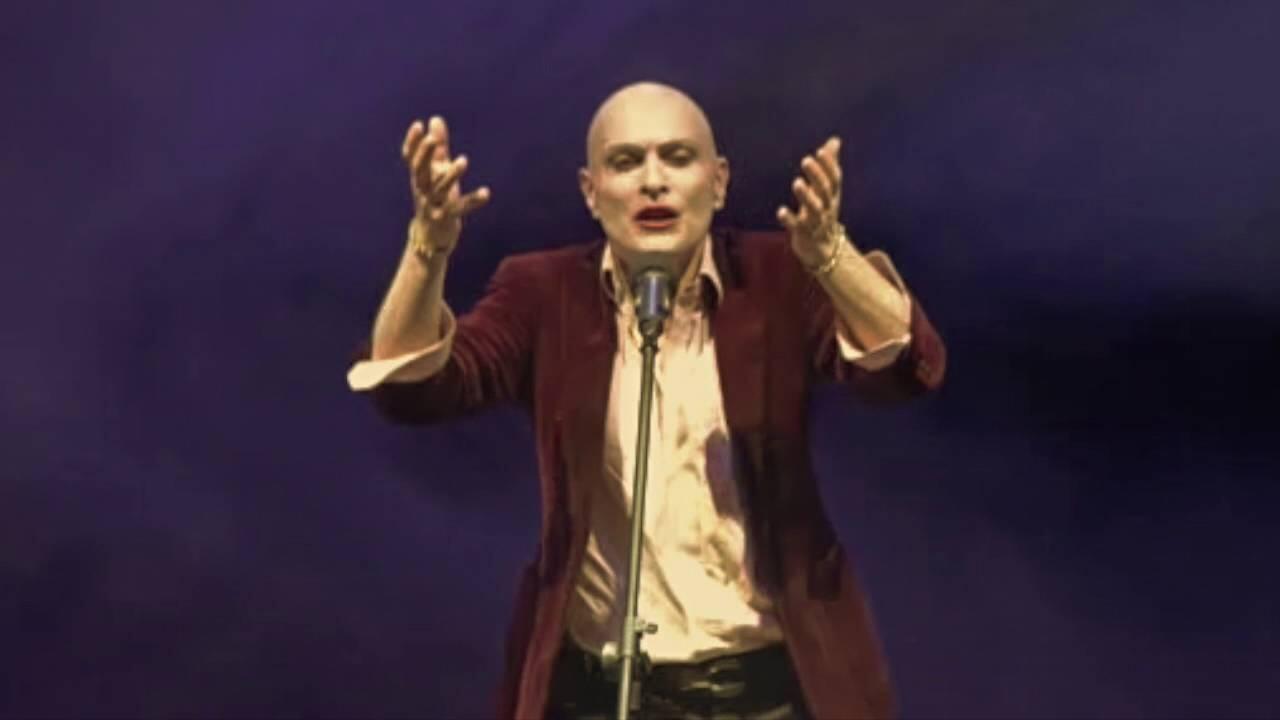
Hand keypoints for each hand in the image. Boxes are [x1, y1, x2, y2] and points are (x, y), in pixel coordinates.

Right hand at [402, 116, 490, 255]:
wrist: (430, 235)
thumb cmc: (435, 198)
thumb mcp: (436, 171)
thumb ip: (438, 146)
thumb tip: (435, 118)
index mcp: (419, 177)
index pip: (411, 158)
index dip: (412, 143)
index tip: (418, 125)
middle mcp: (422, 189)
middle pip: (420, 170)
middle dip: (426, 154)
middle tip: (434, 139)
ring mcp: (433, 205)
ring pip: (440, 189)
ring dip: (451, 175)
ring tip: (463, 160)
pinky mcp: (446, 218)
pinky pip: (460, 209)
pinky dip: (473, 200)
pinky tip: (487, 193)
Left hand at [776, 136, 842, 267]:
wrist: (825, 249)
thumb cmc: (824, 213)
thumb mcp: (828, 189)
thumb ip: (830, 164)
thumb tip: (835, 141)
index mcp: (832, 195)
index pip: (834, 178)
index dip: (829, 165)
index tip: (821, 150)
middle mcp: (827, 207)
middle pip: (825, 190)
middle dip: (817, 175)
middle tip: (806, 160)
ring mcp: (816, 221)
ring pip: (814, 209)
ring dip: (806, 195)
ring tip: (796, 183)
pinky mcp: (804, 234)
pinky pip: (797, 227)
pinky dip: (790, 219)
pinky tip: (780, 211)